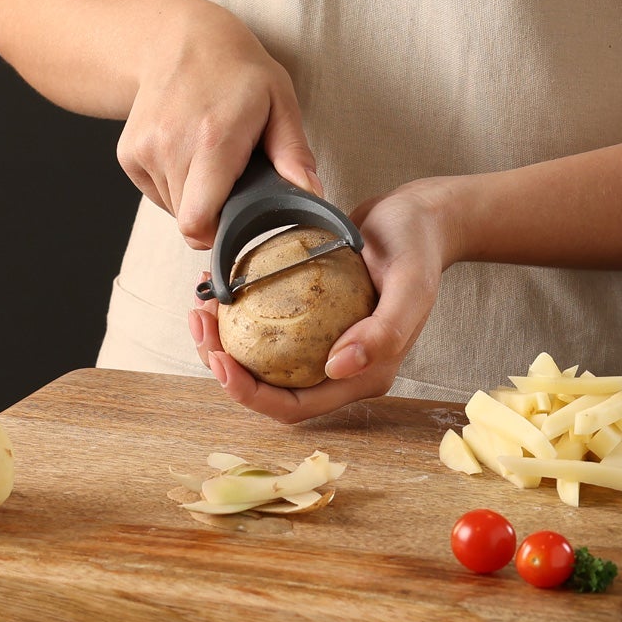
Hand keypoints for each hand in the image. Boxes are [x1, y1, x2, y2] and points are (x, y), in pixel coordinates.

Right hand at [116, 0, 321, 247]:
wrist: (179, 38)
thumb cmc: (236, 69)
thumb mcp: (280, 100)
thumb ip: (295, 154)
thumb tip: (312, 195)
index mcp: (214, 138)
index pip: (199, 222)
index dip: (220, 235)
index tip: (238, 221)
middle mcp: (171, 146)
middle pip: (189, 221)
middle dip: (215, 213)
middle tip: (234, 180)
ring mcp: (144, 149)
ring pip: (173, 209)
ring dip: (195, 197)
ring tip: (211, 157)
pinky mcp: (127, 154)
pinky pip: (156, 192)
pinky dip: (174, 184)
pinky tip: (188, 151)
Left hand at [190, 177, 458, 422]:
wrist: (421, 216)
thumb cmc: (419, 248)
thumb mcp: (411, 286)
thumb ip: (384, 332)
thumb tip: (337, 368)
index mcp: (363, 374)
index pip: (295, 405)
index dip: (251, 395)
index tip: (220, 362)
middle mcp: (339, 366)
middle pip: (269, 387)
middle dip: (225, 367)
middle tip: (200, 324)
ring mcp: (323, 342)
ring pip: (262, 359)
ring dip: (225, 340)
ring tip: (202, 306)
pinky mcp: (312, 316)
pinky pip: (269, 325)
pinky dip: (240, 313)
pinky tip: (221, 285)